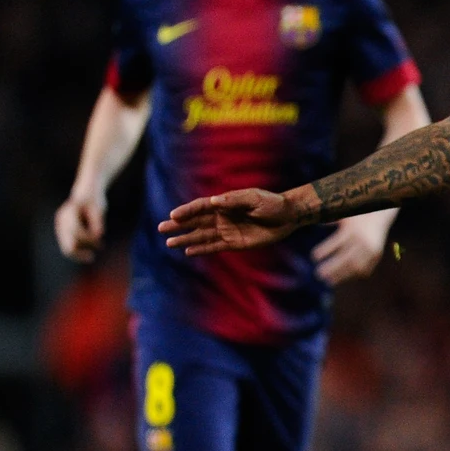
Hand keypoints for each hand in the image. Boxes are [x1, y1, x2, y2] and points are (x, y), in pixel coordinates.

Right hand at [55, 193, 105, 262]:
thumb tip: (98, 235)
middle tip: (92, 257)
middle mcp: (61, 221)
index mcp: (69, 213)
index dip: (89, 240)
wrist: (85, 194)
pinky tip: (87, 253)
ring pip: (66, 248)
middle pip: (67, 244)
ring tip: (91, 255)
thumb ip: (97, 220)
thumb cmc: (94, 200)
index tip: (100, 243)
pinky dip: (78, 250)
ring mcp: (60, 227)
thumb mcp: (98, 208)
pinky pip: (67, 246)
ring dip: (79, 253)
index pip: (77, 232)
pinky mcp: (62, 232)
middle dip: (81, 253)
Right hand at [159, 189, 303, 254]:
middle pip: (195, 221)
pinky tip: (188, 251)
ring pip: (201, 235)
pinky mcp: (234, 242)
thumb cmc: (272, 203)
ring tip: (169, 243)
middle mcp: (222, 216)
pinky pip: (214, 246)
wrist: (288, 216)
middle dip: (179, 225)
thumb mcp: (255, 199)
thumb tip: (215, 200)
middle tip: (162, 228)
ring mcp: (227, 230)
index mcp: (224, 203)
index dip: (187, 211)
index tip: (173, 216)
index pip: (200, 207)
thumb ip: (235, 200)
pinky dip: (202, 249)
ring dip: (186, 239)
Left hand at [312, 211, 393, 284]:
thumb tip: (319, 225)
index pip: (337, 241)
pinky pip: (365, 269)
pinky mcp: (376, 255)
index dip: (324, 249)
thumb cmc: (357, 217)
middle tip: (318, 274)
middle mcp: (362, 240)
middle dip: (332, 267)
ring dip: (342, 275)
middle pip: (346, 257)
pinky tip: (344, 279)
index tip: (313, 257)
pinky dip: (354, 275)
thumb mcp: (344, 216)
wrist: (381, 216)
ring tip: (329, 281)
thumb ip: (331, 221)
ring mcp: (371, 249)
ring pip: (356, 266)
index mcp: (353, 229)